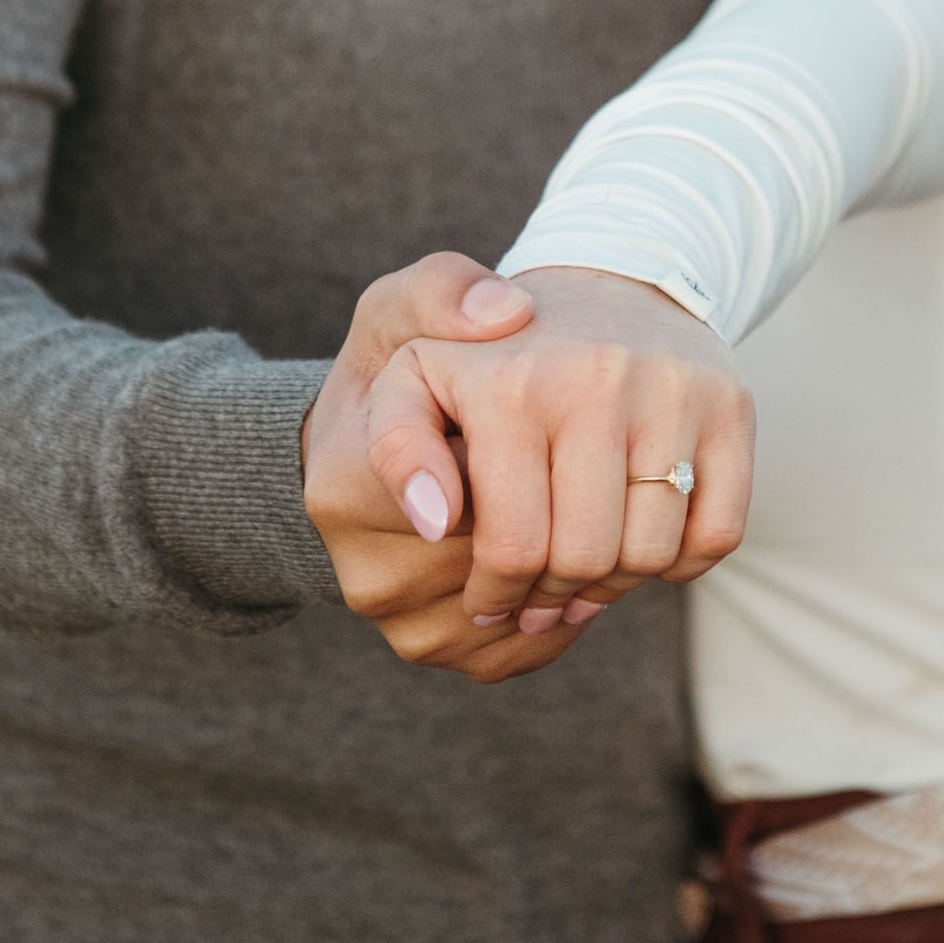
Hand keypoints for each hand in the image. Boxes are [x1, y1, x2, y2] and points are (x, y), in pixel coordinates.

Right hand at [301, 253, 589, 681]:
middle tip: (596, 464)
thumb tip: (506, 311)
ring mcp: (402, 622)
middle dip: (559, 515)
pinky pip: (522, 649)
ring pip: (521, 613)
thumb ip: (442, 291)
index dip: (498, 478)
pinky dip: (566, 608)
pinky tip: (576, 549)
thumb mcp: (402, 310)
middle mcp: (366, 570)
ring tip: (589, 499)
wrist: (375, 450)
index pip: (441, 496)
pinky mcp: (437, 651)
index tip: (541, 456)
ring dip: (575, 568)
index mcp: (347, 480)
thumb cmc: (400, 369)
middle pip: (500, 556)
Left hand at [364, 265, 754, 632]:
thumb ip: (397, 445)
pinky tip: (640, 531)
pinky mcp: (731, 405)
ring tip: (583, 563)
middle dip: (553, 596)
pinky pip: (717, 534)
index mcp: (511, 383)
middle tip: (537, 592)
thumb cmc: (493, 353)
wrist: (606, 276)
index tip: (488, 597)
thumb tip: (434, 522)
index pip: (513, 547)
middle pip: (584, 560)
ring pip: (652, 556)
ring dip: (615, 582)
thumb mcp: (412, 372)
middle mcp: (597, 380)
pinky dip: (681, 558)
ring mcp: (673, 391)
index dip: (497, 594)